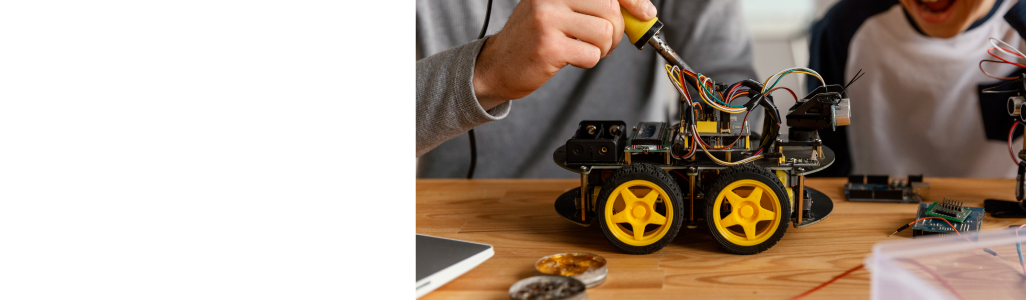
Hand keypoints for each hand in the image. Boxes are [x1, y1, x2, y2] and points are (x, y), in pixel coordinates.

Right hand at [473, 0, 656, 109]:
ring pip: (605, 34)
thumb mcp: (561, 10)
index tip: (645, 12)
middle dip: (617, 31)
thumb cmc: (534, 37)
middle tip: (603, 41)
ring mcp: (547, 20)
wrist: (498, 65)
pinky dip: (589, 61)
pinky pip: (592, 55)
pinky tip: (570, 58)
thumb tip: (642, 12)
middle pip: (611, 10)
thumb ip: (596, 6)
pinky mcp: (548, 47)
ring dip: (603, 49)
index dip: (631, 0)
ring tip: (584, 49)